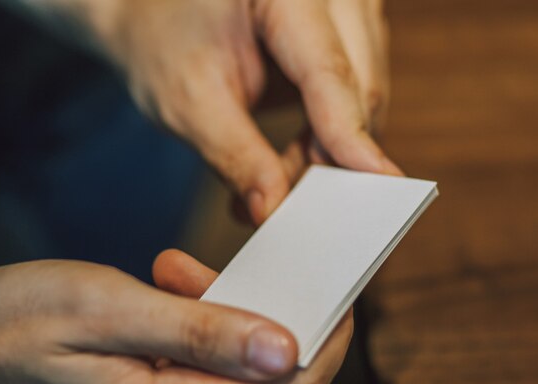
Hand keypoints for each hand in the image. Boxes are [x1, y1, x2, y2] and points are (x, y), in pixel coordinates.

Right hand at [0, 251, 352, 383]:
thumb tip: (284, 349)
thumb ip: (197, 334)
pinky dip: (205, 316)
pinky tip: (172, 281)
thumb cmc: (13, 328)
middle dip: (290, 321)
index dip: (328, 342)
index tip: (337, 289)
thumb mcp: (105, 312)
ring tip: (186, 270)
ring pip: (244, 367)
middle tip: (273, 266)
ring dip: (235, 312)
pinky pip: (209, 357)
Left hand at [96, 0, 401, 223]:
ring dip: (329, 150)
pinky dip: (328, 137)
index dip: (349, 134)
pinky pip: (356, 98)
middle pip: (361, 86)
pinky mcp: (345, 37)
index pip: (329, 69)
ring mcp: (344, 11)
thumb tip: (275, 209)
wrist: (159, 15)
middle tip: (291, 203)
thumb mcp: (187, 100)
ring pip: (365, 97)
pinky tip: (291, 158)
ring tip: (272, 176)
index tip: (377, 185)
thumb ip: (235, 156)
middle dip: (335, 154)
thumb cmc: (163, 40)